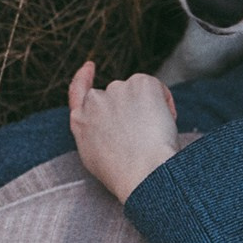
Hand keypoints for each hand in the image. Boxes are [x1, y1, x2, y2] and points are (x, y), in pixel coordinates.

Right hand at [67, 61, 180, 202]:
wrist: (143, 173)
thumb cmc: (124, 175)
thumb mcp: (93, 157)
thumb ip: (93, 133)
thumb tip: (108, 125)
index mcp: (80, 121)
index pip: (78, 90)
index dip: (83, 76)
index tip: (90, 67)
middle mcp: (95, 102)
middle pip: (116, 95)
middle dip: (131, 107)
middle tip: (144, 134)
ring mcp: (117, 89)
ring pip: (137, 93)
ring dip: (147, 107)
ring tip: (153, 137)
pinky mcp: (141, 84)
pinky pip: (156, 88)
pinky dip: (164, 102)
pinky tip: (164, 124)